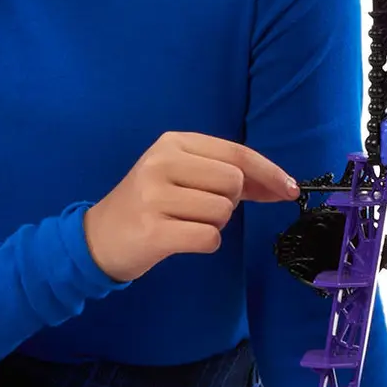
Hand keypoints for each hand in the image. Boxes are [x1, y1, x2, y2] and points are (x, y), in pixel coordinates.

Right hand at [82, 131, 296, 282]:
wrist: (97, 238)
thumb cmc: (149, 206)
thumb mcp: (181, 175)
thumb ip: (225, 174)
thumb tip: (281, 185)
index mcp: (173, 143)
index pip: (236, 154)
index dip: (268, 173)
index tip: (289, 189)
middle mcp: (162, 163)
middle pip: (234, 183)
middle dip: (230, 202)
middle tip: (200, 209)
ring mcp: (155, 196)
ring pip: (223, 212)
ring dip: (214, 224)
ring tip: (184, 222)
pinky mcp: (154, 230)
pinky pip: (210, 238)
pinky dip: (205, 243)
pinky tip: (181, 239)